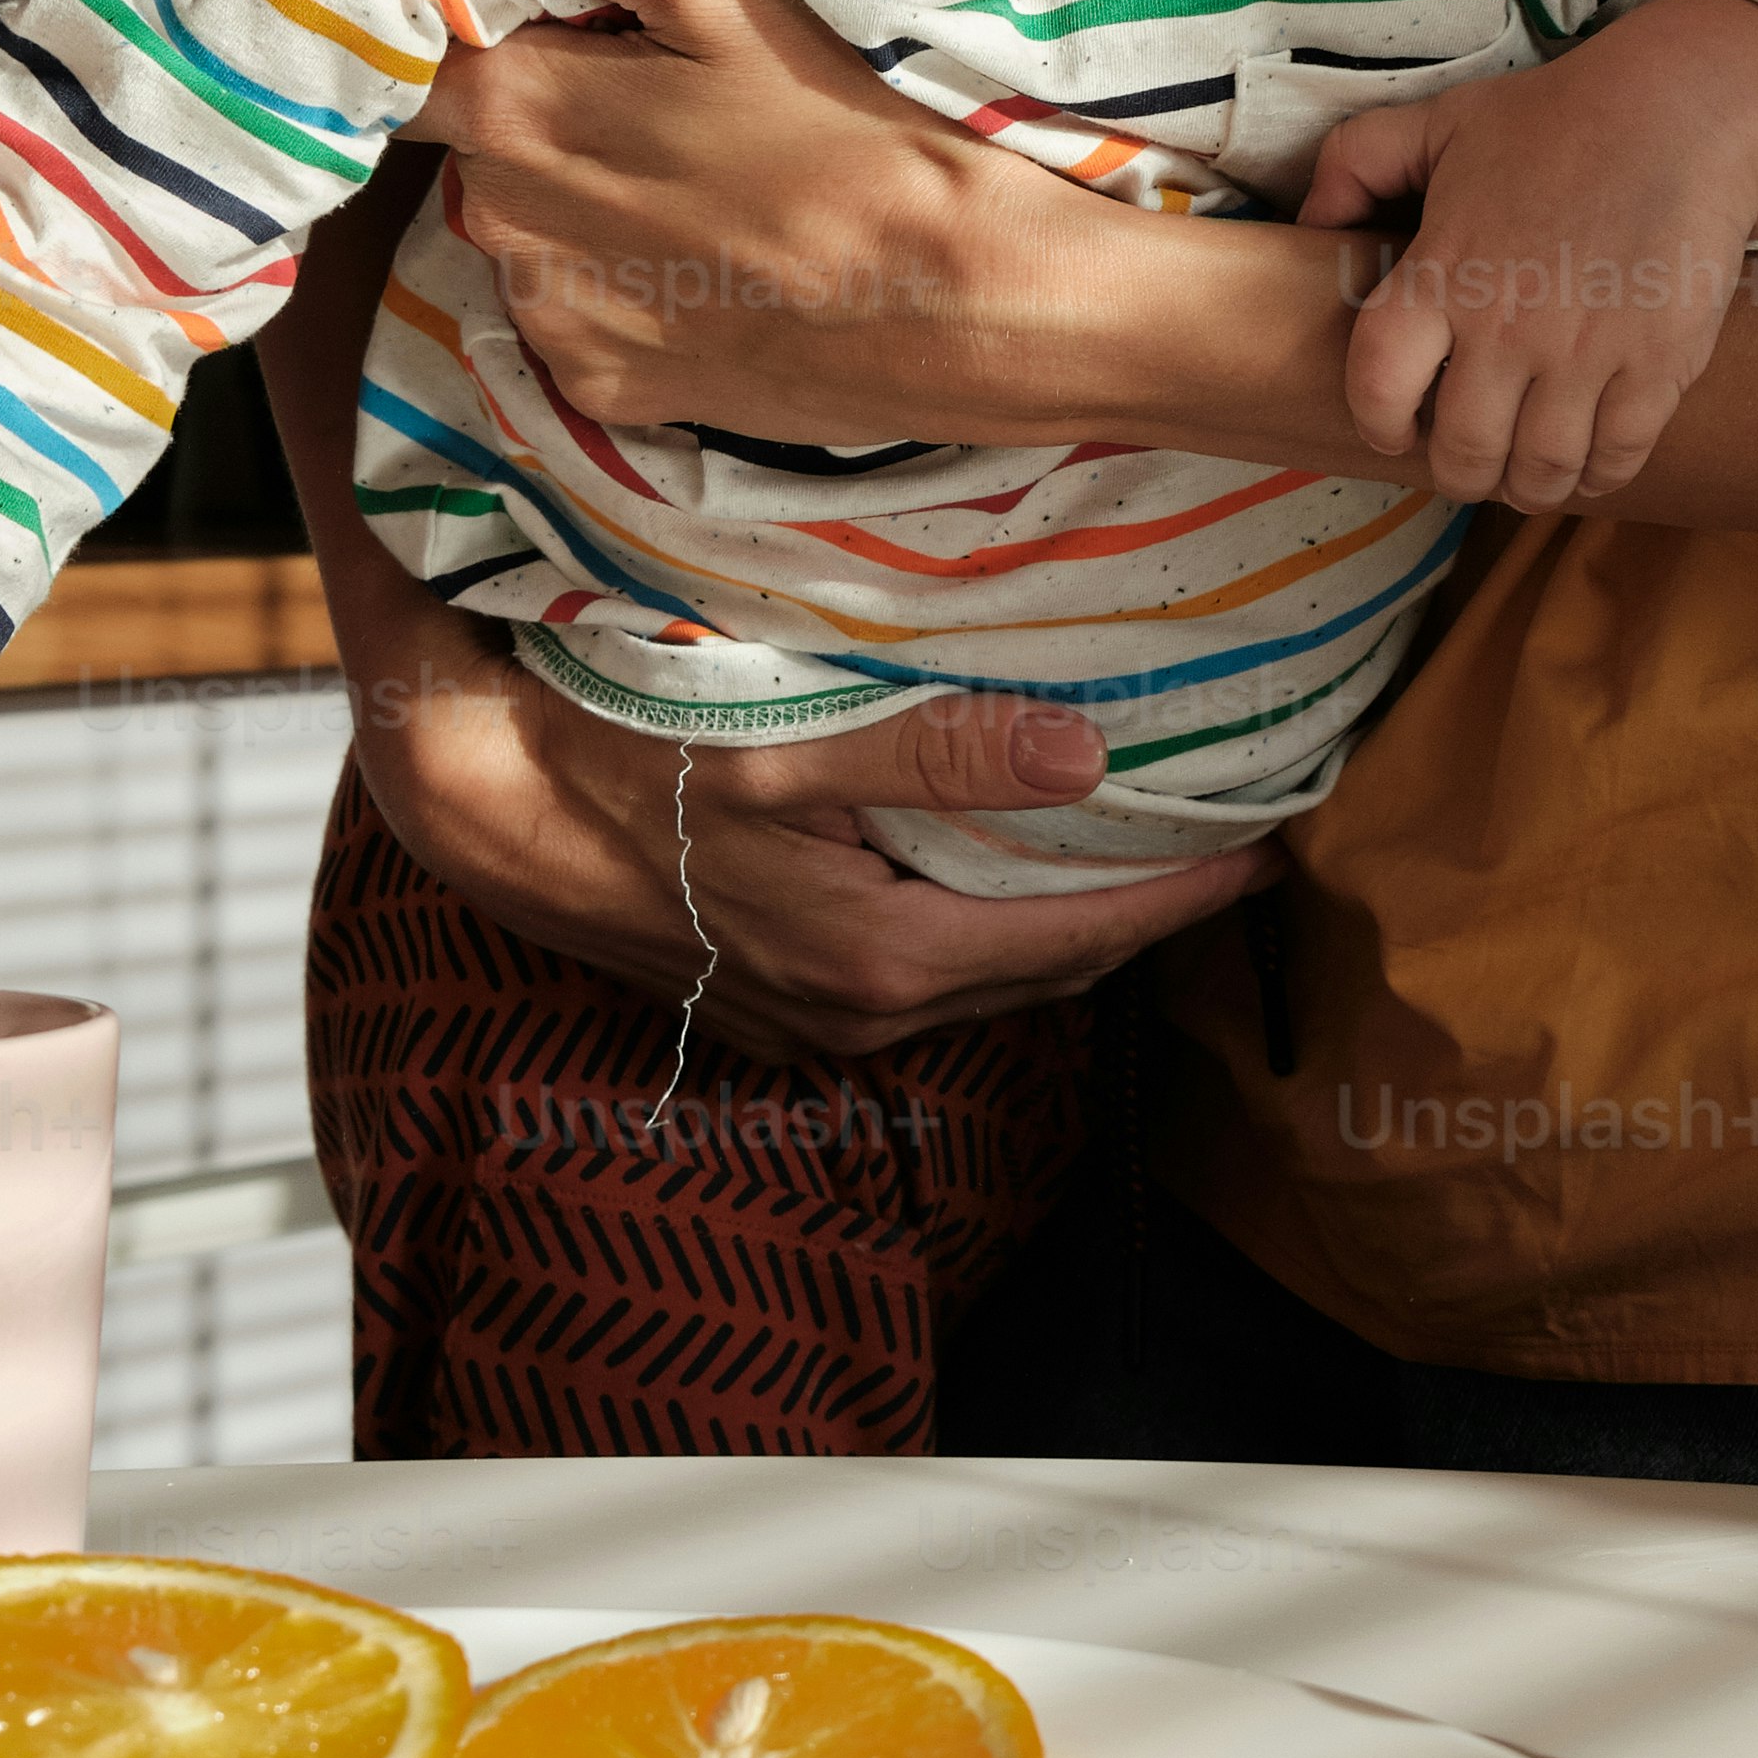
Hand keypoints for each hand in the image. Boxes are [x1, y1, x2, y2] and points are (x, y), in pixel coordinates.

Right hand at [330, 528, 1264, 1065]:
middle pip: (1050, 966)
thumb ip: (937, 750)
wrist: (485, 801)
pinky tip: (1000, 873)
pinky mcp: (779, 1002)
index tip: (1272, 842)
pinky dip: (985, 931)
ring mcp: (816, 1020)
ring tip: (1139, 850)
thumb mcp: (780, 737)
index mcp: (883, 956)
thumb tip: (1089, 754)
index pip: (1084, 931)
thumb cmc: (623, 750)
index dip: (1186, 891)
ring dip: (1064, 922)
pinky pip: (923, 980)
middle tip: (1228, 840)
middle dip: (1146, 910)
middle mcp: (861, 1013)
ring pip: (987, 977)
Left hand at [407, 0, 1043, 439]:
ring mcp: (546, 314)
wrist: (946, 300)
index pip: (408, 43)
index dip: (458, 14)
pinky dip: (610, 282)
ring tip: (691, 180)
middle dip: (534, 104)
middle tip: (652, 89)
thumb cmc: (838, 123)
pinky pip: (566, 309)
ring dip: (570, 197)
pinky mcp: (594, 385)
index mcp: (512, 110)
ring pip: (518, 226)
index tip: (532, 3)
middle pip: (469, 137)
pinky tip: (699, 261)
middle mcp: (498, 224)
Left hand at [1302, 0, 1757, 512]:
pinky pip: (1618, 456)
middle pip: (1464, 452)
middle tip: (1468, 463)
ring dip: (1527, 486)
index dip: (1378, 424)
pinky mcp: (1657, 365)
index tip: (1394, 430)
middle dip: (1459, 472)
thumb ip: (1356, 163)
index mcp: (1442, 275)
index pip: (1378, 387)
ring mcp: (1585, 353)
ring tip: (1524, 474)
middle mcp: (1507, 327)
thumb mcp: (1439, 122)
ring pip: (1541, 470)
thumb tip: (1308, 222)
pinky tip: (1588, 462)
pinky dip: (1597, 475)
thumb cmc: (1554, 120)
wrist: (1682, 115)